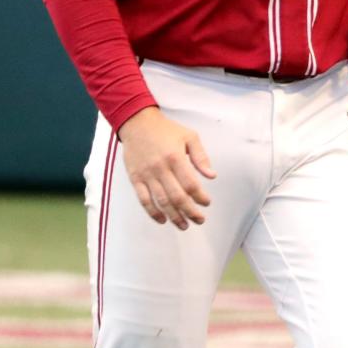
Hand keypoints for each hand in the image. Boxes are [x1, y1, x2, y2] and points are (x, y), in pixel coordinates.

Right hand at [118, 107, 215, 229]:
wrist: (137, 123)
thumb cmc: (166, 130)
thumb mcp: (189, 136)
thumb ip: (201, 156)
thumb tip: (212, 175)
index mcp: (176, 157)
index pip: (190, 184)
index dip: (200, 197)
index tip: (207, 203)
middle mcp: (161, 168)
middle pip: (177, 197)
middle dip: (190, 212)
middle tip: (200, 220)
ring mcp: (147, 175)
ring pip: (161, 201)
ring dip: (174, 216)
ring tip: (184, 225)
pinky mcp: (135, 178)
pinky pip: (144, 200)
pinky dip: (153, 212)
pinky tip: (162, 220)